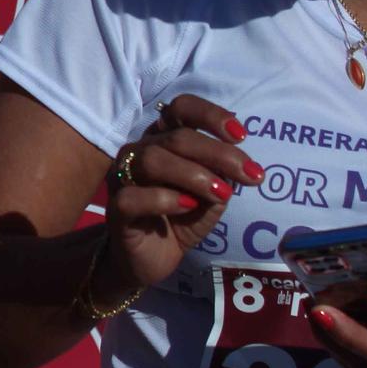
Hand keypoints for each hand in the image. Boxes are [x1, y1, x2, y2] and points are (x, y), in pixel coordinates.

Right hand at [98, 94, 262, 296]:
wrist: (153, 258)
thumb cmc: (182, 218)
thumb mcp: (212, 195)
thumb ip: (221, 175)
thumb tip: (238, 163)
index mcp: (163, 140)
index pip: (180, 109)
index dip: (210, 115)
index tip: (240, 136)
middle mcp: (139, 151)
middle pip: (175, 137)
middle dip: (218, 153)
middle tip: (250, 175)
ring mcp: (123, 178)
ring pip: (152, 160)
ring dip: (194, 175)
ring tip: (222, 194)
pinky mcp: (116, 209)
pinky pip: (133, 196)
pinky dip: (164, 199)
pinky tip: (187, 206)